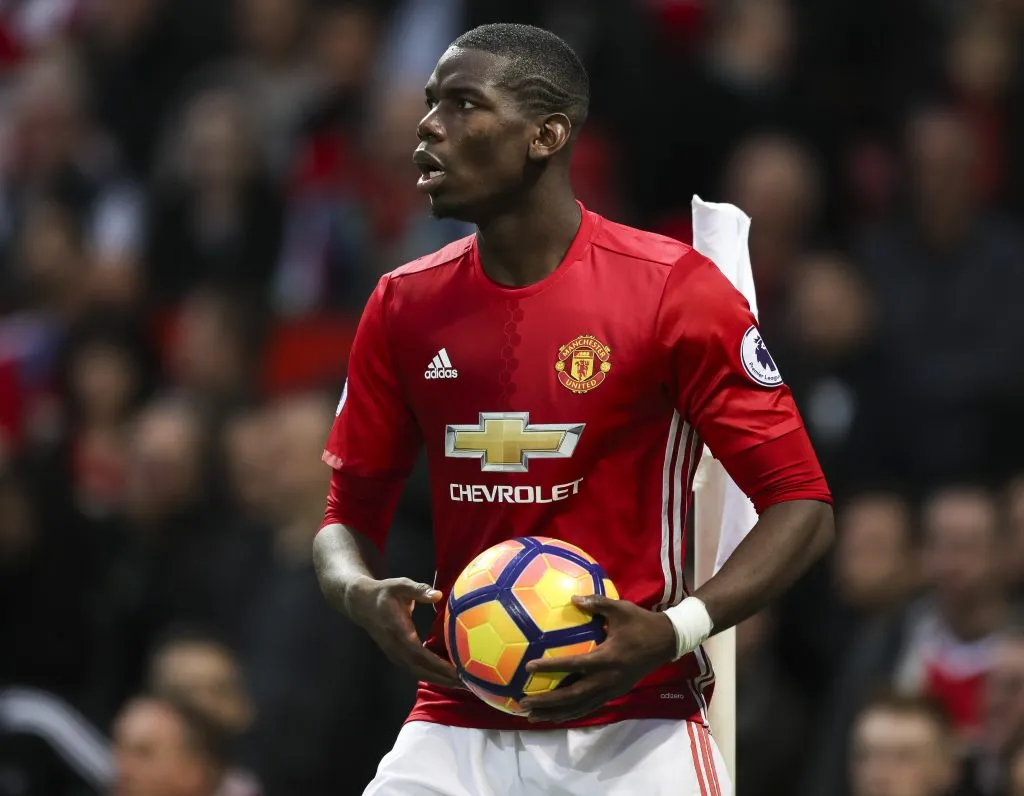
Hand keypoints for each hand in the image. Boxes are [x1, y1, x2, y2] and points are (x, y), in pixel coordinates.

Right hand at [344, 576, 463, 689]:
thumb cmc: (385, 592)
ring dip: (441, 681)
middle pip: (421, 670)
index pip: (418, 653)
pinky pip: (417, 671)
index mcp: (397, 630)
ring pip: (419, 674)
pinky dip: (434, 676)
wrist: (362, 604)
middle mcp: (396, 647)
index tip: (457, 670)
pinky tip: (450, 678)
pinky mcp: (398, 657)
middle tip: (469, 683)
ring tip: (464, 685)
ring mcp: (395, 655)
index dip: (437, 664)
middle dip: (445, 679)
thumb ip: (418, 590)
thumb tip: (438, 595)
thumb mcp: (400, 585)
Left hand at [519, 594, 675, 723]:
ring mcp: (611, 689)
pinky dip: (571, 712)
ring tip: (532, 716)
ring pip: (579, 707)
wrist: (667, 642)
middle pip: (572, 697)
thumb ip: (596, 603)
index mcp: (606, 658)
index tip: (529, 667)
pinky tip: (556, 714)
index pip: (573, 665)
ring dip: (555, 713)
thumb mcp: (620, 608)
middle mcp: (607, 679)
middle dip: (547, 702)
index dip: (550, 667)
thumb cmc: (641, 623)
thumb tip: (573, 597)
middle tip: (523, 704)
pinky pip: (589, 706)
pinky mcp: (614, 693)